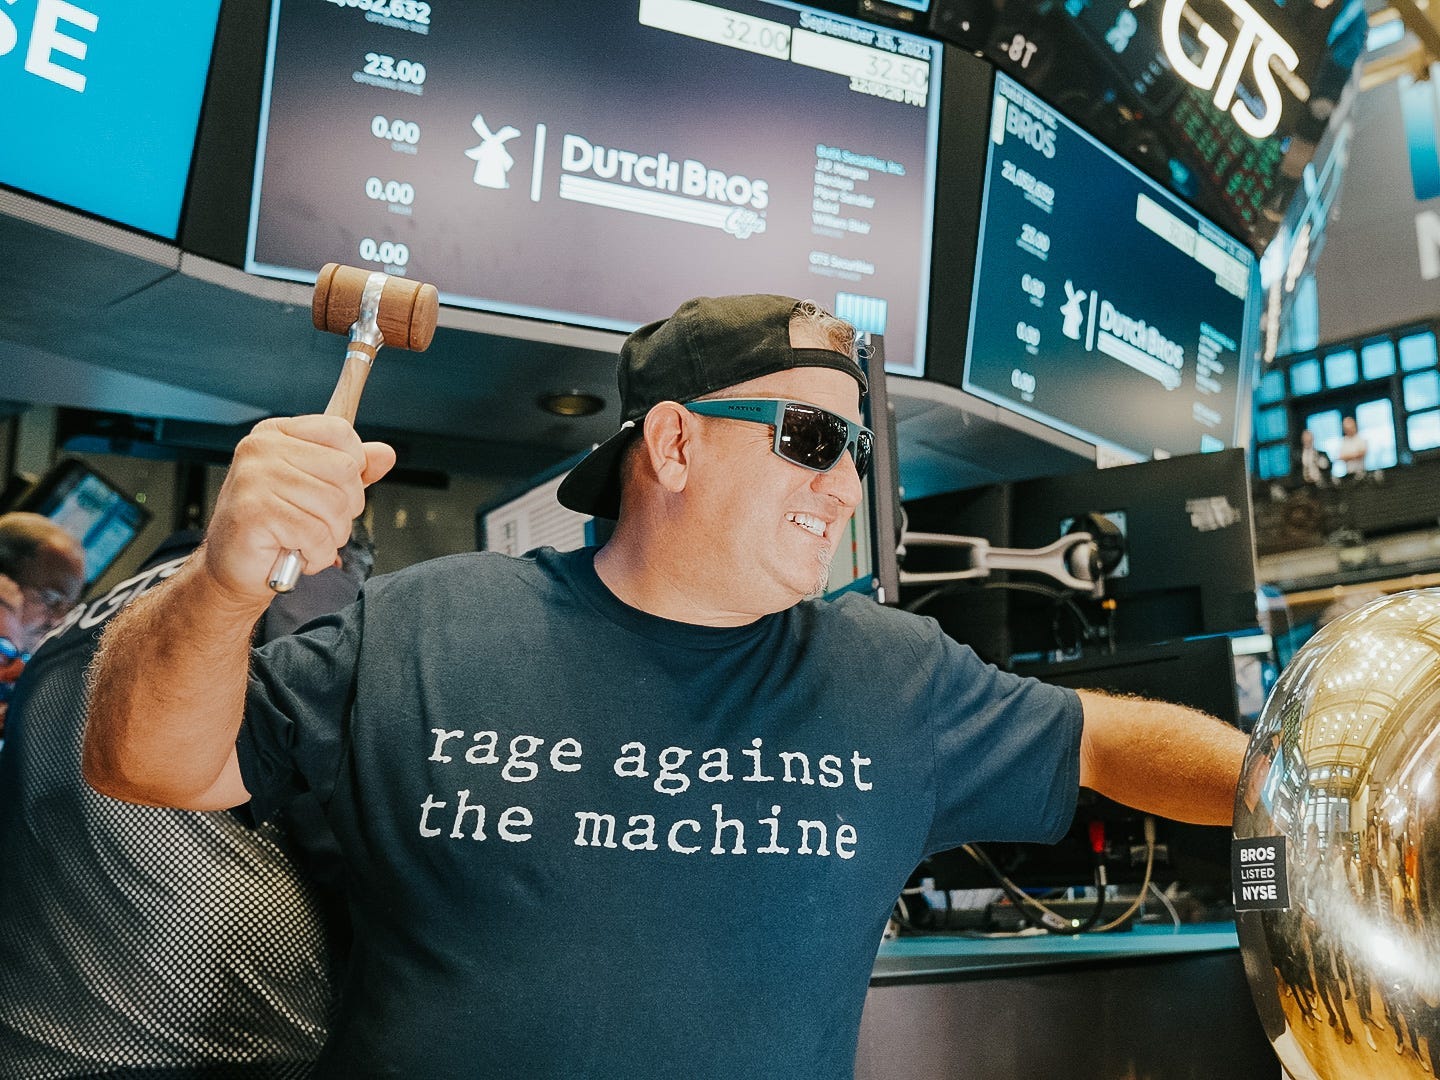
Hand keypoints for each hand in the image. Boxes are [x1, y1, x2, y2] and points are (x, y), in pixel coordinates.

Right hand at [200, 416, 395, 607]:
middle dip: (346, 509)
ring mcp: (255, 478)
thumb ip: (352, 469)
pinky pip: (316, 535)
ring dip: (331, 537)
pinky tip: (296, 554)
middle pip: (345, 470)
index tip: (340, 488)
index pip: (340, 431)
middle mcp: (262, 449)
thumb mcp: (317, 488)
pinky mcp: (255, 512)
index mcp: (277, 434)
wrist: (232, 567)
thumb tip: (385, 454)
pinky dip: (316, 555)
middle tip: (320, 524)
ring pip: (335, 506)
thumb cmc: (275, 526)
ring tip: (305, 542)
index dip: (355, 465)